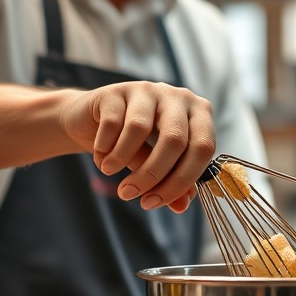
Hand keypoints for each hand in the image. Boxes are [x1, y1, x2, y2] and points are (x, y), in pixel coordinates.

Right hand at [58, 82, 215, 211]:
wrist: (93, 122)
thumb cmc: (134, 144)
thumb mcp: (156, 164)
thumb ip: (172, 182)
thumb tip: (181, 206)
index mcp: (198, 113)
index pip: (202, 148)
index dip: (181, 181)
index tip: (154, 202)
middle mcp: (176, 96)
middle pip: (175, 139)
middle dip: (151, 175)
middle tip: (129, 194)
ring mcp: (146, 89)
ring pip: (140, 128)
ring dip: (121, 159)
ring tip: (109, 171)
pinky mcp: (116, 90)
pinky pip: (112, 122)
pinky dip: (104, 146)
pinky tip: (100, 156)